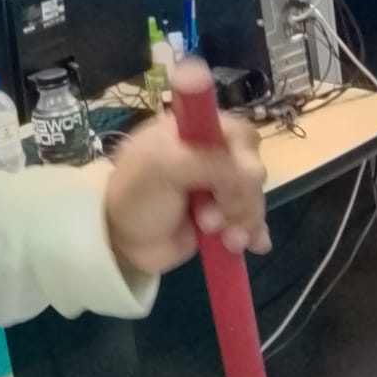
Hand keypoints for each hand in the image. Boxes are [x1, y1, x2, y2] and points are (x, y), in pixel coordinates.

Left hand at [104, 71, 269, 275]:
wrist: (121, 245)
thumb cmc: (134, 197)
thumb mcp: (160, 168)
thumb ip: (205, 161)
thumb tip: (250, 173)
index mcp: (193, 131)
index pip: (238, 131)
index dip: (244, 154)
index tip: (239, 177)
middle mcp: (210, 154)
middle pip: (252, 166)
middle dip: (240, 196)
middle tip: (213, 219)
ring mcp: (219, 186)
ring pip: (254, 196)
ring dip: (243, 219)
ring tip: (222, 238)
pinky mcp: (224, 215)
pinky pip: (253, 219)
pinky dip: (255, 232)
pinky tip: (254, 245)